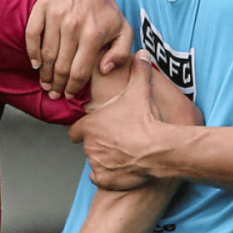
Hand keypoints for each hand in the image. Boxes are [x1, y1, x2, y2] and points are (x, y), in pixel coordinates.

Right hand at [25, 0, 131, 99]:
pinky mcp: (41, 9)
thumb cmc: (104, 11)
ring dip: (44, 73)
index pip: (80, 70)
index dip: (73, 87)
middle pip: (61, 65)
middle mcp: (74, 26)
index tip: (68, 95)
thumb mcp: (123, 30)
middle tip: (53, 94)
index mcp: (94, 35)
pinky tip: (35, 63)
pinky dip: (31, 52)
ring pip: (46, 53)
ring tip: (44, 83)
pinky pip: (32, 35)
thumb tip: (105, 70)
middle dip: (56, 84)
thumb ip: (121, 53)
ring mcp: (56, 17)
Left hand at [70, 54, 200, 189]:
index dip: (85, 130)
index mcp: (90, 127)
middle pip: (88, 146)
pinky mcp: (105, 179)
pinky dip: (110, 177)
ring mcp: (96, 163)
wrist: (157, 150)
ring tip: (124, 155)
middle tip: (117, 141)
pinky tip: (123, 170)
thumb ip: (138, 72)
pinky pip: (101, 179)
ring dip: (106, 160)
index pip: (75, 130)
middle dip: (99, 144)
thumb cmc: (145, 122)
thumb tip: (142, 54)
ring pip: (96, 162)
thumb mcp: (140, 92)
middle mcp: (89, 145)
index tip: (94, 130)